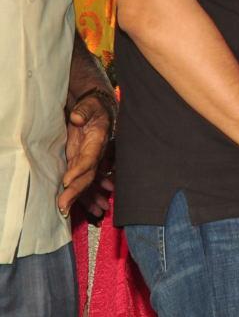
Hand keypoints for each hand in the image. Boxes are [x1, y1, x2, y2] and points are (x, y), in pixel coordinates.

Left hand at [59, 93, 112, 213]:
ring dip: (78, 198)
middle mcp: (95, 154)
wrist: (97, 110)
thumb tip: (77, 118)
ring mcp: (88, 160)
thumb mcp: (89, 105)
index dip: (79, 171)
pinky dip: (81, 194)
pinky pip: (82, 180)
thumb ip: (84, 111)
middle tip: (63, 206)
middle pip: (87, 176)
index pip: (88, 159)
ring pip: (84, 182)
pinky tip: (83, 207)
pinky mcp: (80, 162)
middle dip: (75, 192)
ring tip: (67, 211)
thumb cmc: (92, 107)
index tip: (67, 182)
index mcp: (97, 141)